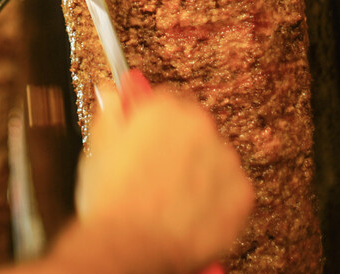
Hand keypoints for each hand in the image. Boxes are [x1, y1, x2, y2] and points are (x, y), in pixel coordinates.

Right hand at [74, 86, 253, 272]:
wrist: (130, 246)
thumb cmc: (112, 200)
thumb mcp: (98, 145)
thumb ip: (110, 110)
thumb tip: (111, 92)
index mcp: (165, 108)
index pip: (167, 102)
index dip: (153, 126)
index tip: (147, 139)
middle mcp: (200, 126)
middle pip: (193, 129)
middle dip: (179, 147)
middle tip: (155, 173)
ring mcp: (225, 160)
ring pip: (214, 159)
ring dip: (199, 173)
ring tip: (171, 198)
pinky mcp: (241, 193)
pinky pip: (232, 190)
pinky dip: (217, 200)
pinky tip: (191, 212)